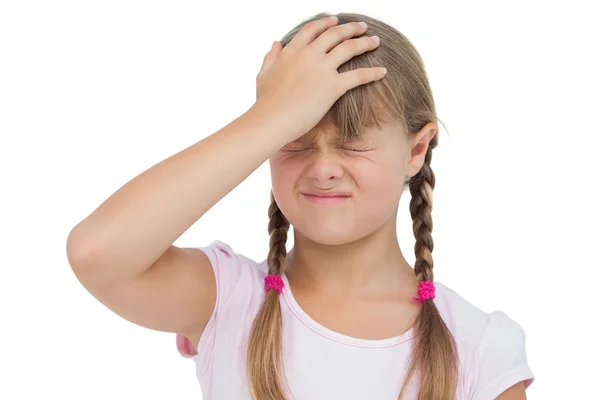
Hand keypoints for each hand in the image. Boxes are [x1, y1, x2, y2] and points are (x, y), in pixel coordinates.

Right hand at [252, 16, 385, 141]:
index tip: (335, 20)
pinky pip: (358, 76)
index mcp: (292, 51)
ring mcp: (322, 69)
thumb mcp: (263, 74)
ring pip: (349, 48)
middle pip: (335, 34)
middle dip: (351, 28)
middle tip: (362, 27)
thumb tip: (276, 43)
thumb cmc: (265, 103)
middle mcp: (309, 55)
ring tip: (375, 41)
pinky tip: (383, 72)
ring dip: (365, 43)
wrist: (271, 120)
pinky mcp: (333, 87)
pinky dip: (372, 73)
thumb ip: (271, 56)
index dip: (326, 23)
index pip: (313, 29)